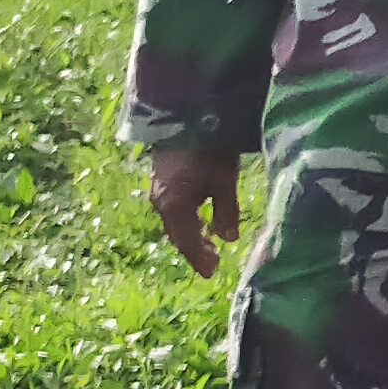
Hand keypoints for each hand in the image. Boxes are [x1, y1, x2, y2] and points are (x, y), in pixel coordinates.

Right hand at [149, 150, 243, 276]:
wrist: (183, 115)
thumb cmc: (208, 147)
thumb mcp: (224, 179)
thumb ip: (226, 211)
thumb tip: (228, 239)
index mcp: (175, 207)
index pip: (187, 242)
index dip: (199, 259)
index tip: (211, 273)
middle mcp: (161, 203)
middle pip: (178, 235)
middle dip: (195, 250)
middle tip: (213, 263)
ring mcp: (158, 191)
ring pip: (174, 223)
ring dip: (190, 236)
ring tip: (209, 246)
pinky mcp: (161, 181)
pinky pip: (172, 210)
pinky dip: (186, 221)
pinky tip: (199, 220)